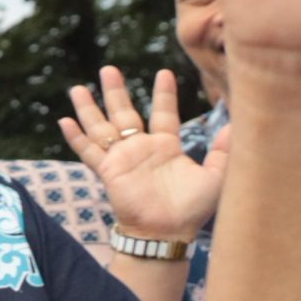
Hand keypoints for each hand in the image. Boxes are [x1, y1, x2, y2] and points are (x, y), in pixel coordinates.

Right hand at [59, 67, 225, 241]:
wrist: (167, 232)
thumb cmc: (193, 208)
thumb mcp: (216, 175)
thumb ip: (223, 150)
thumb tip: (236, 124)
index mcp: (166, 147)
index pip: (163, 113)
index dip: (163, 94)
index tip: (164, 73)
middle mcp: (141, 149)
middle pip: (124, 113)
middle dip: (115, 91)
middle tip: (107, 69)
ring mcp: (122, 159)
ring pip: (101, 127)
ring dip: (89, 108)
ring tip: (77, 88)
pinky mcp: (108, 171)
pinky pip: (87, 151)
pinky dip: (75, 137)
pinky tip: (63, 121)